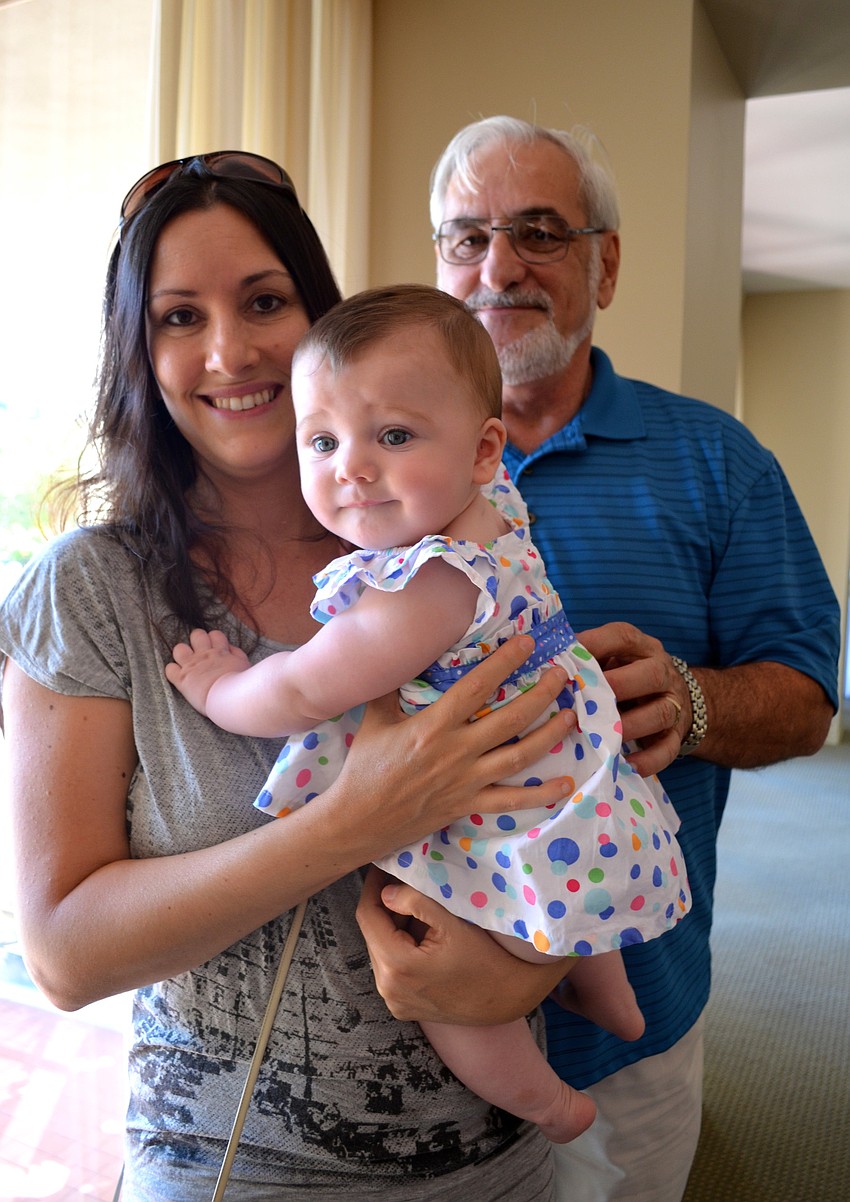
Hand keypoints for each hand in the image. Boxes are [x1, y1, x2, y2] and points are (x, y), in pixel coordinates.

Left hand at [165, 628, 249, 716]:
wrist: (230, 697)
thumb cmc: (241, 685)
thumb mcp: (244, 665)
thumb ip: (236, 654)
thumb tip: (229, 649)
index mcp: (221, 652)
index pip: (215, 635)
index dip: (214, 641)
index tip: (215, 649)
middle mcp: (205, 655)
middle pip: (196, 635)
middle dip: (197, 642)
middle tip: (200, 654)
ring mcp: (192, 665)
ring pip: (179, 649)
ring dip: (182, 655)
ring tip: (186, 664)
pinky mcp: (182, 678)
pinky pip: (169, 669)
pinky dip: (172, 672)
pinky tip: (179, 678)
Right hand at [336, 635, 578, 856]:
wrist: (357, 820)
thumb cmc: (364, 767)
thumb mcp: (374, 719)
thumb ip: (391, 686)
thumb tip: (404, 653)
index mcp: (433, 727)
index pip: (476, 688)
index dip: (504, 663)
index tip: (527, 644)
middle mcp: (456, 752)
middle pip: (509, 720)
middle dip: (540, 695)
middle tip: (561, 674)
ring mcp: (466, 781)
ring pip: (519, 757)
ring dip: (549, 736)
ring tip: (571, 715)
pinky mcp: (468, 805)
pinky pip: (511, 801)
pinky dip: (541, 795)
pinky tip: (566, 784)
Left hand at [356, 868, 566, 1024]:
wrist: (509, 997)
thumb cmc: (486, 957)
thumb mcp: (452, 922)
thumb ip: (415, 902)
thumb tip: (385, 891)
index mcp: (397, 966)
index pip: (367, 916)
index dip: (372, 887)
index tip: (383, 866)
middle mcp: (388, 989)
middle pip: (372, 934)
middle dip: (383, 906)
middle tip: (401, 881)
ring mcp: (394, 1002)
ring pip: (379, 951)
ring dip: (392, 927)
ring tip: (415, 908)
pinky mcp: (402, 1007)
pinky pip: (389, 968)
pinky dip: (398, 948)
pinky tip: (420, 935)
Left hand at [578, 622, 687, 775]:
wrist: (679, 699)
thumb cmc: (629, 676)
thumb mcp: (613, 659)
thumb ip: (589, 658)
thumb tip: (547, 661)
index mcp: (642, 648)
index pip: (624, 637)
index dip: (597, 644)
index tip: (568, 657)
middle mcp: (662, 672)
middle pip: (652, 674)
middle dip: (620, 685)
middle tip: (589, 699)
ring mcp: (674, 704)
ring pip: (661, 713)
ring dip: (631, 726)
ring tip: (603, 738)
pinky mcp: (676, 735)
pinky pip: (668, 748)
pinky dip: (650, 759)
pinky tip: (628, 764)